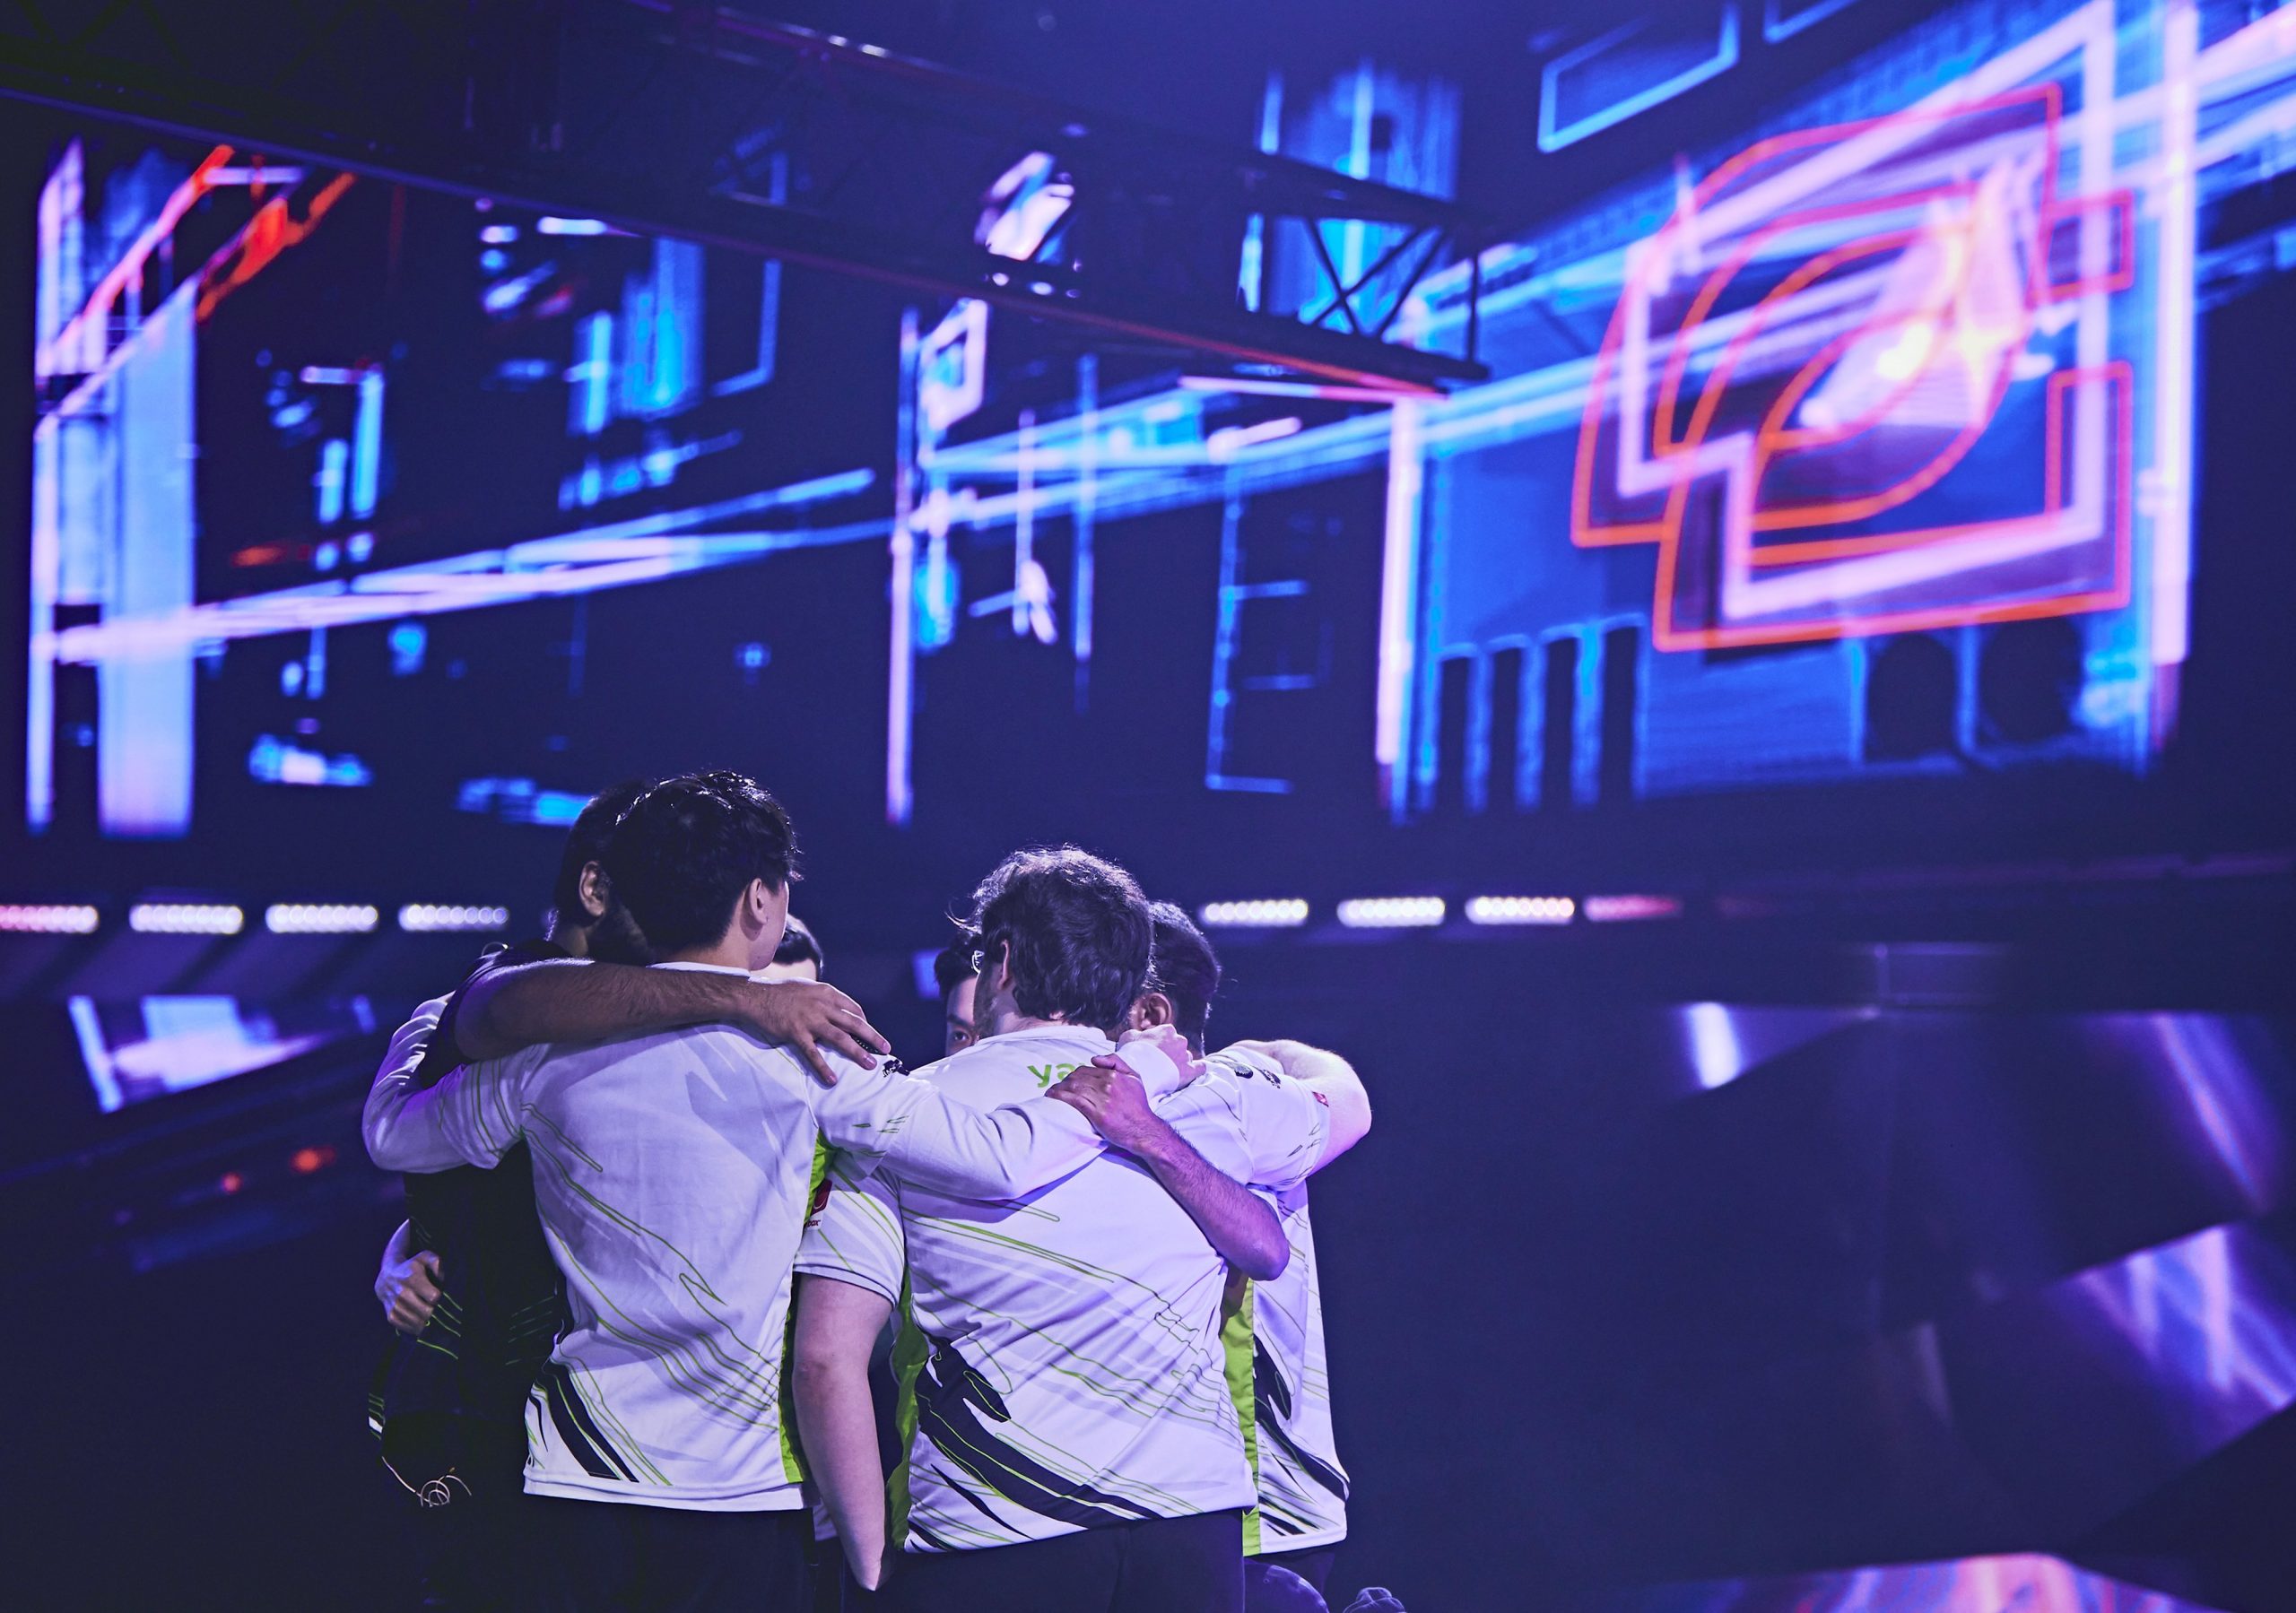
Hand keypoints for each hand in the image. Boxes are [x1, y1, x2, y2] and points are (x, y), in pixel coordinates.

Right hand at [377, 1249, 442, 1335]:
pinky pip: (410, 1328)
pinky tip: (421, 1319)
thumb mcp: (425, 1258)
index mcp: (412, 1278)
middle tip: (437, 1307)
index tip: (438, 1294)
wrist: (386, 1277)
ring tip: (430, 1313)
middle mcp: (401, 1293)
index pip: (434, 1297)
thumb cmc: (411, 1268)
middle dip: (436, 1311)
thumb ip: (437, 1263)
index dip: (440, 1297)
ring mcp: (395, 1306)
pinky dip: (418, 1327)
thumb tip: (441, 1278)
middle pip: (427, 1312)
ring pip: (419, 1323)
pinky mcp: (391, 1317)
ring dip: (428, 1321)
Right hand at [734, 981, 890, 1084]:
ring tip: (869, 1064)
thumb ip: (824, 998)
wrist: (756, 996)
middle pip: (854, 1023)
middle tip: (885, 1048)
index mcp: (827, 993)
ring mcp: (810, 1020)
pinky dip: (823, 1067)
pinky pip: (813, 1054)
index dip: (864, 1022)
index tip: (869, 1032)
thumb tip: (837, 1010)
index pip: (853, 1009)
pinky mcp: (796, 1033)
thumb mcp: (808, 987)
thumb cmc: (781, 992)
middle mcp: (822, 1006)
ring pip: (839, 1038)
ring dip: (857, 1052)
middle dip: (872, 1037)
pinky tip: (832, 1079)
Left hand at [1048, 1065, 1172, 1155]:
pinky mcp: (1098, 1114)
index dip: (1073, 1075)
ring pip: (1073, 1087)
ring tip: (1051, 1093)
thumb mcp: (1135, 1077)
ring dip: (1058, 1089)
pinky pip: (1074, 1101)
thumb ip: (1117, 1063)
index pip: (1086, 1070)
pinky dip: (1060, 1097)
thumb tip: (1094, 1059)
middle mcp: (1108, 1085)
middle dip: (1064, 1082)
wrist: (1144, 1130)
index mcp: (1114, 1075)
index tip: (1067, 1081)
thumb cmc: (1139, 1106)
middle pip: (1077, 1078)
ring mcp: (1103, 1099)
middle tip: (1057, 1088)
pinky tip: (1052, 1097)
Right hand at [1101, 1024, 1208, 1099]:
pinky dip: (1197, 1070)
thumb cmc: (1133, 1055)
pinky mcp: (1192, 1070)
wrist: (1143, 1073)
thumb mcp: (1125, 1040)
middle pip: (1177, 1046)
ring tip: (1169, 1073)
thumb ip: (1126, 1039)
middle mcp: (1179, 1040)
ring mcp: (1186, 1055)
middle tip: (1160, 1065)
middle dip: (1170, 1053)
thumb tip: (1108, 1051)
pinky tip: (1191, 1073)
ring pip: (1186, 1057)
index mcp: (1166, 1030)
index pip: (1166, 1034)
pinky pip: (1200, 1067)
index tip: (1153, 1053)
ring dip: (1180, 1063)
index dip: (1159, 1044)